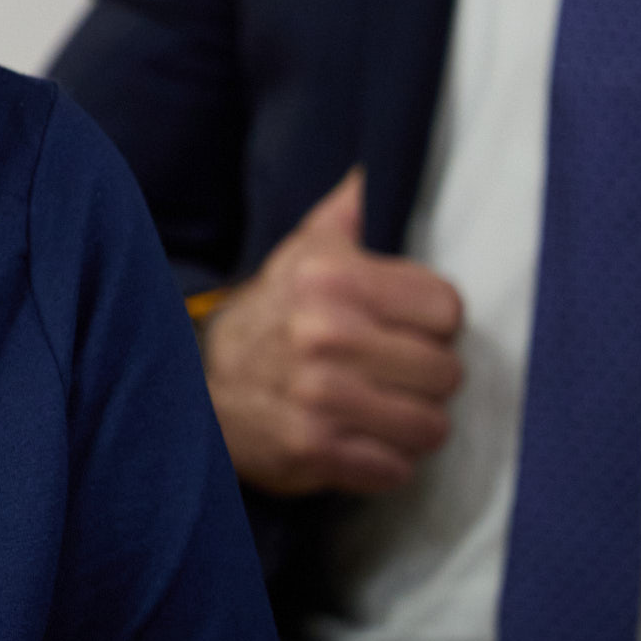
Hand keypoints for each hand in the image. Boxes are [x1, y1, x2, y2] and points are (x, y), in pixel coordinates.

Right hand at [201, 169, 465, 495]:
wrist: (193, 388)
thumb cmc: (270, 319)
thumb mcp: (300, 257)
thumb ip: (345, 217)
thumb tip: (372, 172)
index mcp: (330, 280)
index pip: (446, 309)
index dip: (432, 324)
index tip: (405, 329)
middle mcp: (323, 335)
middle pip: (445, 372)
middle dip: (427, 379)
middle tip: (394, 375)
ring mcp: (318, 397)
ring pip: (429, 426)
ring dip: (413, 425)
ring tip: (383, 411)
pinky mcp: (312, 450)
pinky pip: (394, 469)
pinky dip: (385, 463)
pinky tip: (360, 443)